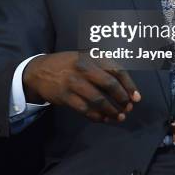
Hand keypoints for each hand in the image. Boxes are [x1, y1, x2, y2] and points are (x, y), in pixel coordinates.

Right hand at [22, 51, 140, 122]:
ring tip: (118, 117)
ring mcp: (73, 82)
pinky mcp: (65, 96)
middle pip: (110, 85)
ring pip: (99, 100)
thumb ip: (103, 67)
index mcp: (91, 56)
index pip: (116, 70)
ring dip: (111, 111)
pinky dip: (97, 116)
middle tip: (128, 108)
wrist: (39, 71)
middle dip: (122, 99)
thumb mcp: (84, 57)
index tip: (136, 98)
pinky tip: (103, 119)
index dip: (129, 85)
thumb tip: (125, 87)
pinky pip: (86, 109)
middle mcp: (83, 66)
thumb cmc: (67, 65)